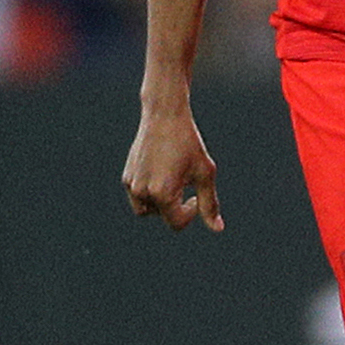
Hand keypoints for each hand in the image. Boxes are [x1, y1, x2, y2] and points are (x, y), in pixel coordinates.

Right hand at [125, 97, 223, 230]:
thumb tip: (218, 228)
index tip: (195, 196)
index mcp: (162, 194)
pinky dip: (150, 192)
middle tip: (185, 184)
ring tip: (172, 179)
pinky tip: (162, 172)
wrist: (164, 115)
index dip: (190, 214)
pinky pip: (138, 195)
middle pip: (161, 216)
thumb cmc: (188, 144)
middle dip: (174, 206)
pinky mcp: (126, 176)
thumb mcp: (205, 173)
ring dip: (161, 202)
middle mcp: (142, 192)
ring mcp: (131, 184)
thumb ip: (209, 203)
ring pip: (146, 209)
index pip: (176, 223)